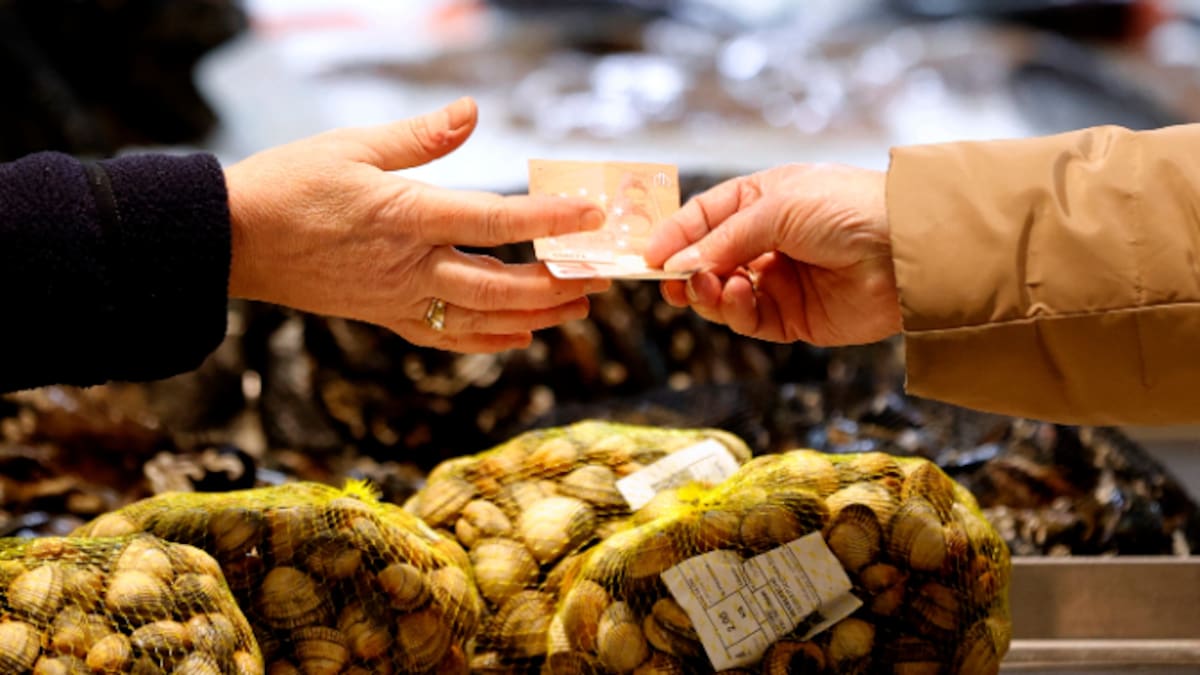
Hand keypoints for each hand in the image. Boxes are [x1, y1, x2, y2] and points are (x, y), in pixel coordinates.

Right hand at [224, 97, 609, 352]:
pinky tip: (518, 337)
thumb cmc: (290, 185)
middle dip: (556, 284)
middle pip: (500, 286)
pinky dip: (487, 340)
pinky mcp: (386, 317)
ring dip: (534, 316)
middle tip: (598, 277)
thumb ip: (421, 136)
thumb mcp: (352, 146)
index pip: (494, 219)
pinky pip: (446, 337)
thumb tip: (472, 111)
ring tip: (575, 307)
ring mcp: (399, 299)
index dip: (548, 219)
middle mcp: (410, 267)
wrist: (234, 241)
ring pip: (481, 318)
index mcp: (406, 216)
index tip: (591, 216)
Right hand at [644, 163, 900, 345]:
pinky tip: (739, 296)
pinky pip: (749, 320)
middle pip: (707, 261)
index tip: (647, 256)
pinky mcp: (794, 317)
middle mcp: (768, 240)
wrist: (908, 251)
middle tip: (668, 282)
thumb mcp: (778, 207)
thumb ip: (725, 238)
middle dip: (685, 272)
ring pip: (723, 294)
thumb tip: (681, 264)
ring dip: (708, 292)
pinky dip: (736, 311)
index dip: (675, 236)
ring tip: (707, 287)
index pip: (705, 218)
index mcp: (763, 201)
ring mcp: (780, 281)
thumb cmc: (849, 209)